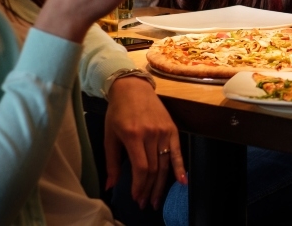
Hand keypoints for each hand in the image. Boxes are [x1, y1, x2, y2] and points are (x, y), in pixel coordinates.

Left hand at [104, 77, 185, 209]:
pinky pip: (177, 151)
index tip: (135, 198)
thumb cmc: (117, 112)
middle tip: (145, 204)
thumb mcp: (109, 136)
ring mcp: (164, 131)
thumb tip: (111, 185)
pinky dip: (180, 167)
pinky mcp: (172, 129)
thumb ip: (111, 162)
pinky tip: (182, 182)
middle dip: (149, 189)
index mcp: (133, 135)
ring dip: (161, 184)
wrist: (133, 88)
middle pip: (154, 168)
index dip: (140, 186)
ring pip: (164, 163)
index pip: (141, 167)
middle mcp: (151, 134)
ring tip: (156, 200)